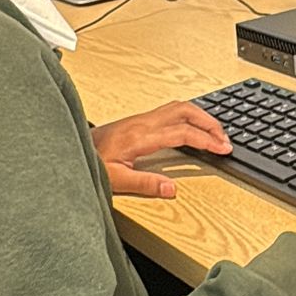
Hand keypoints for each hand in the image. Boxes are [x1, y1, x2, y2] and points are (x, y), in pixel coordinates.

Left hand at [91, 101, 230, 198]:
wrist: (71, 149)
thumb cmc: (90, 162)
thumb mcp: (115, 180)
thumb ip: (145, 184)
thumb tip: (171, 188)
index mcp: (141, 136)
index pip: (182, 132)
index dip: (206, 139)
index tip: (222, 148)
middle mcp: (142, 123)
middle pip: (184, 110)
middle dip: (209, 121)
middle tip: (224, 137)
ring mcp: (141, 119)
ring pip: (178, 107)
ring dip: (199, 116)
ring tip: (214, 131)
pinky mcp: (138, 121)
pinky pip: (169, 111)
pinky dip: (187, 116)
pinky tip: (192, 127)